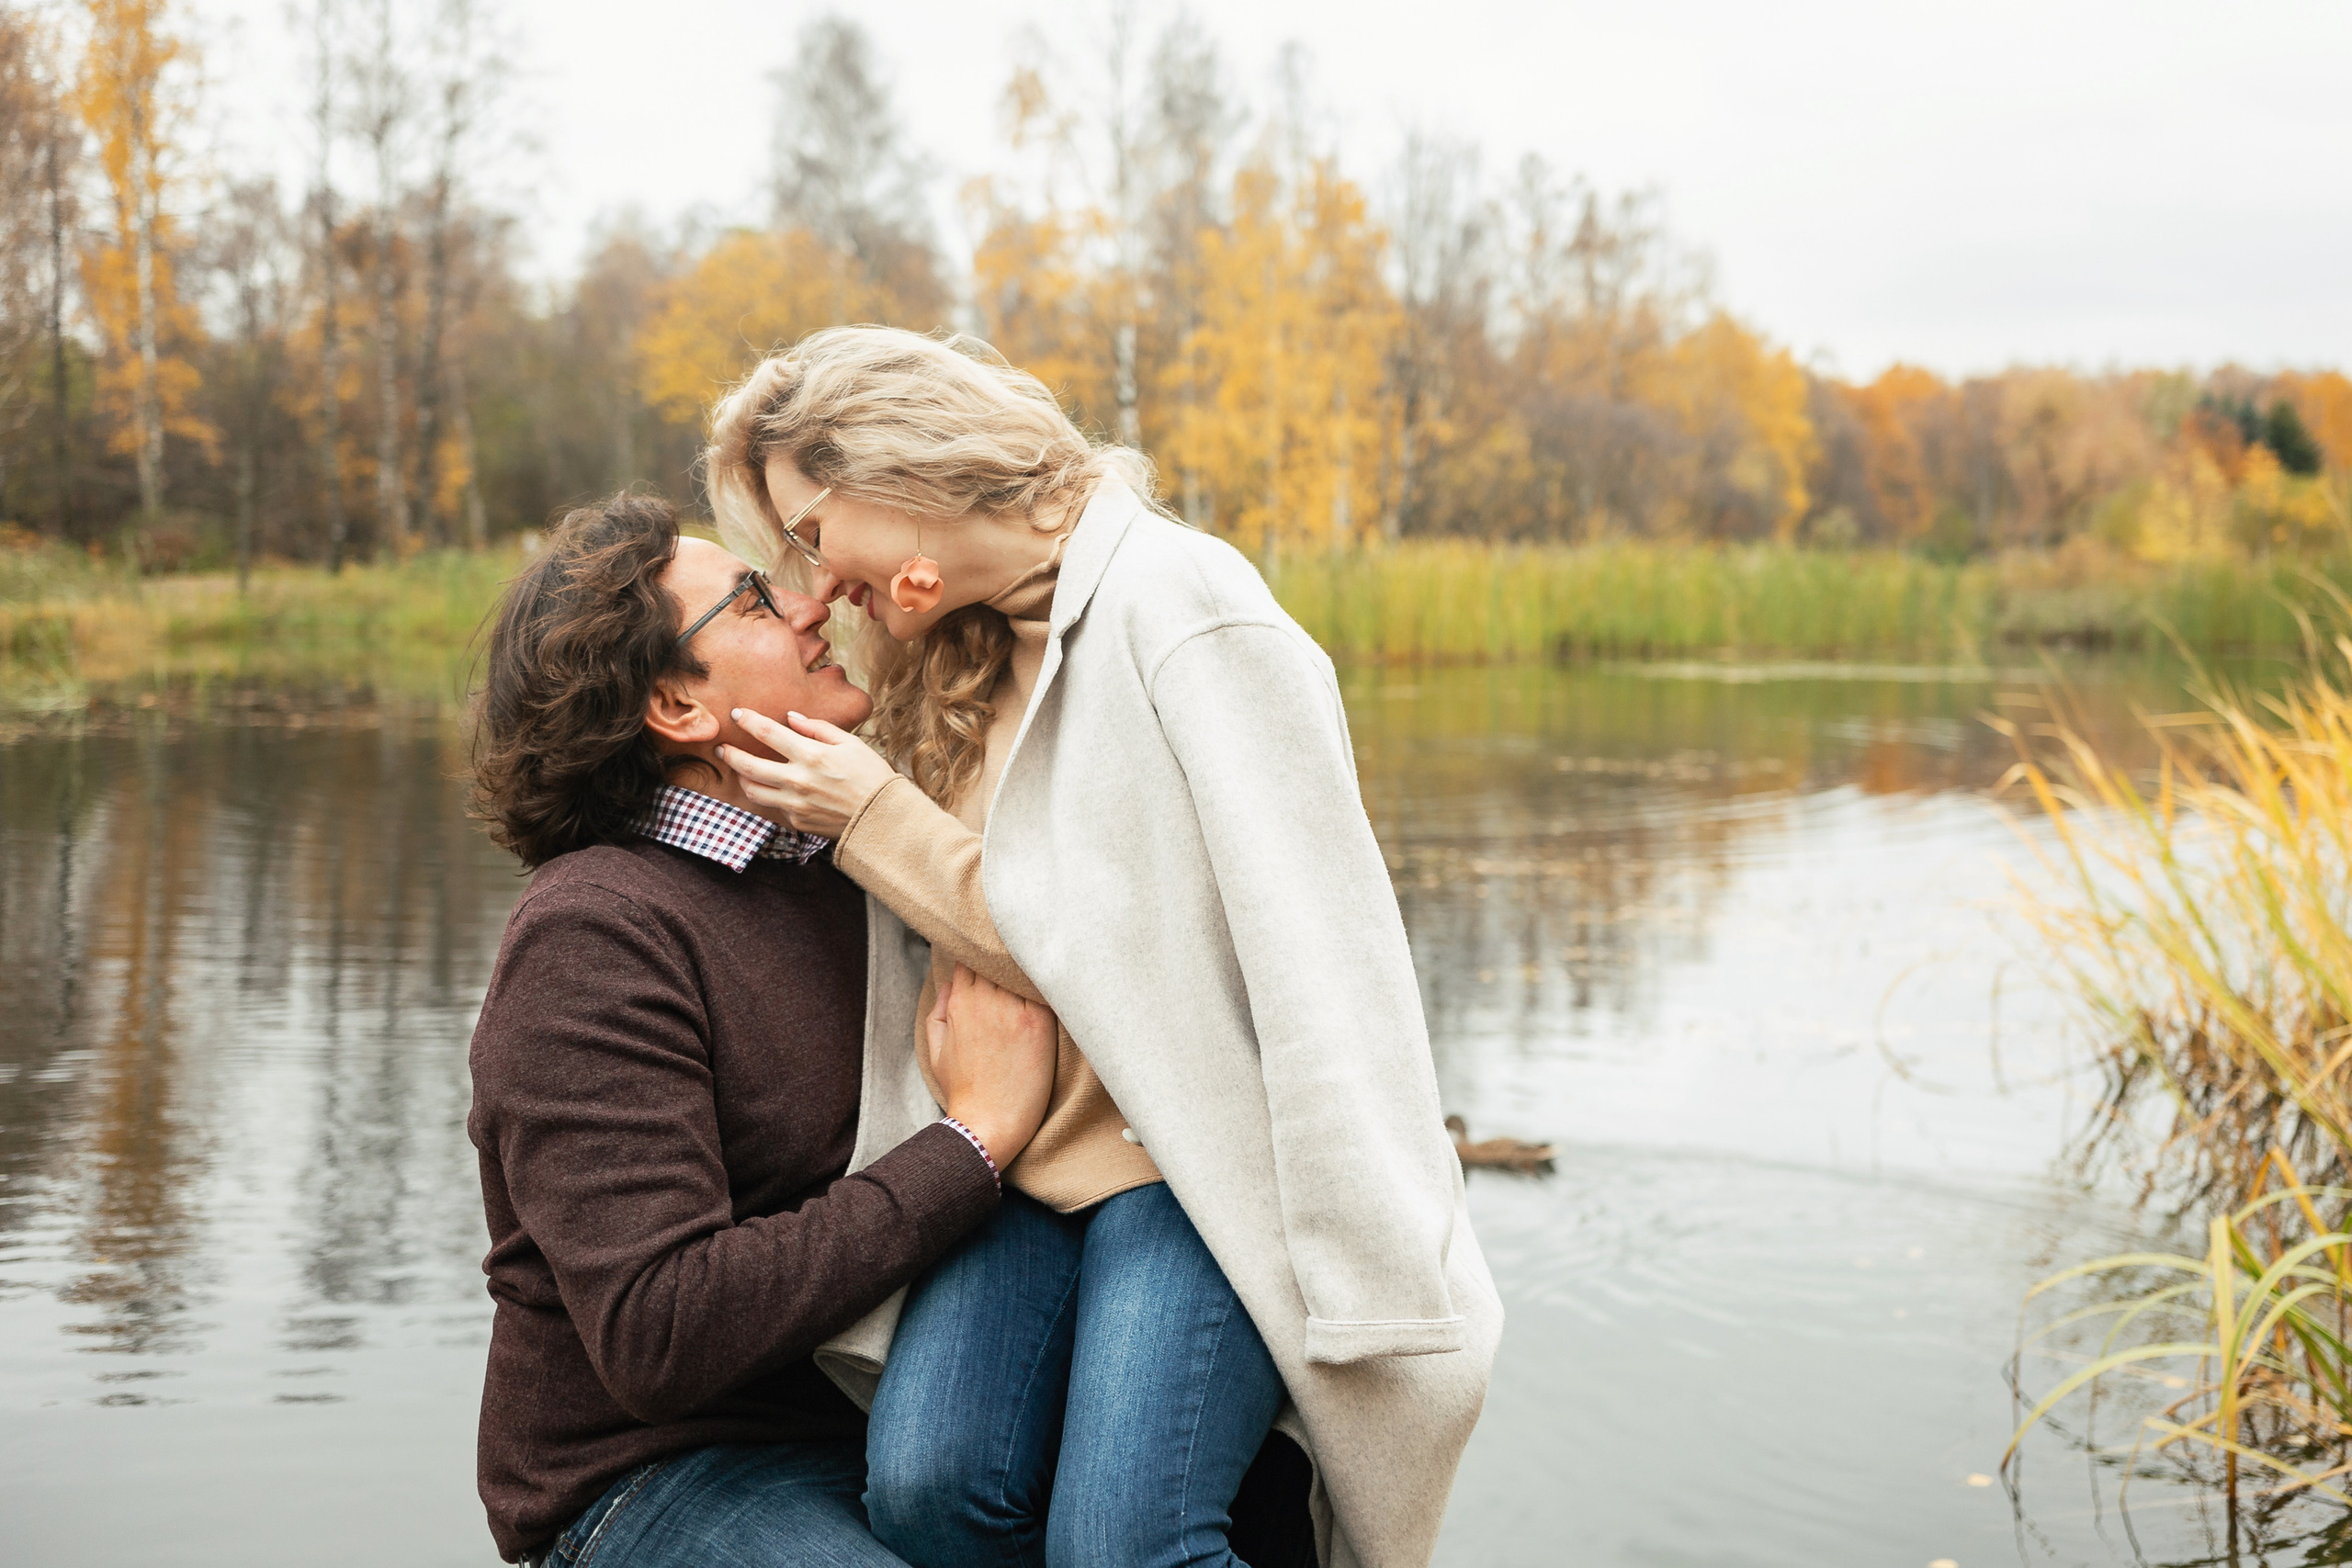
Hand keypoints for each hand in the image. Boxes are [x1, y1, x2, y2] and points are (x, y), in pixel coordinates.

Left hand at [720, 708, 898, 837]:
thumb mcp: (851, 743)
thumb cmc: (872, 776)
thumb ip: (818, 728)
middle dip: (730, 754)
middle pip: (748, 765)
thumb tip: (792, 719)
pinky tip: (773, 789)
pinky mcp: (797, 821)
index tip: (736, 714)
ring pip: (753, 790)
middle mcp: (797, 780)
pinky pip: (774, 806)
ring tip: (740, 770)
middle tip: (722, 748)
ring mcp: (795, 804)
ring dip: (742, 778)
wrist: (883, 818)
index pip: (768, 733)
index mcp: (811, 755)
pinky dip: (770, 795)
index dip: (748, 721)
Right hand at [927, 964, 1056, 1168]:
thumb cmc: (962, 1091)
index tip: (992, 957)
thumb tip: (949, 982)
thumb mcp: (935, 1049)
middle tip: (1019, 958)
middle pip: (998, 958)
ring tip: (1037, 967)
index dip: (982, 955)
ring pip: (1021, 969)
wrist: (988, 1124)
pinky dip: (1045, 984)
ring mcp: (1013, 1010)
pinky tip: (1050, 985)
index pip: (971, 959)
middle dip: (1005, 956)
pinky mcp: (1038, 1023)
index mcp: (960, 1003)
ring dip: (1027, 967)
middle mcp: (985, 1001)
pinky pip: (1044, 989)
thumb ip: (939, 1010)